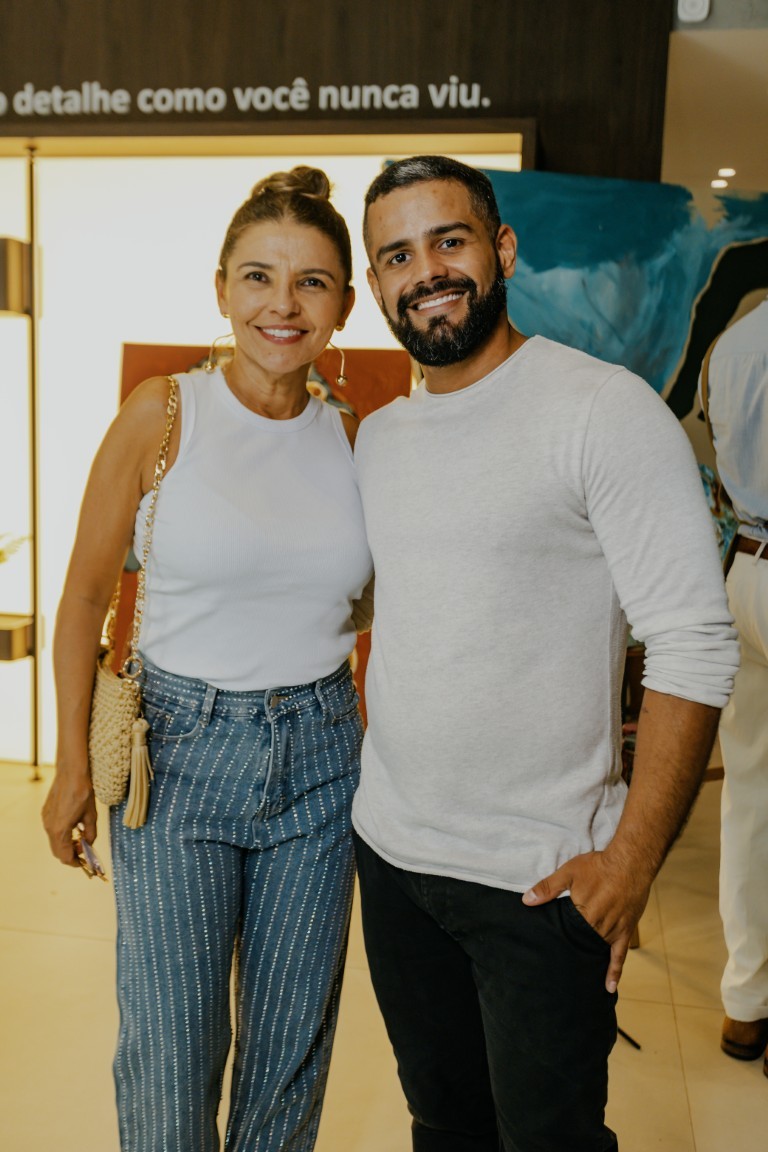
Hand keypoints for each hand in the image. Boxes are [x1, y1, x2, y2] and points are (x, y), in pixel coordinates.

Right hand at [42, 765, 97, 867]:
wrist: (71, 772)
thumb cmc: (83, 792)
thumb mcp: (92, 815)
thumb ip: (91, 834)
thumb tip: (89, 843)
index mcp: (60, 830)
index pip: (65, 857)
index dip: (75, 862)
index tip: (84, 862)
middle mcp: (49, 827)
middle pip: (57, 851)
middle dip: (71, 854)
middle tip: (84, 850)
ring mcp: (46, 819)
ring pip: (54, 841)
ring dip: (66, 844)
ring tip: (80, 837)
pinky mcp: (46, 812)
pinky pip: (52, 830)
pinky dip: (61, 834)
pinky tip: (73, 826)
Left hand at [522, 850, 650, 992]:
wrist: (630, 862)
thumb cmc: (598, 865)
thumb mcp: (568, 872)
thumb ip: (547, 887)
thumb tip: (527, 900)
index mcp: (582, 914)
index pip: (565, 934)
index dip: (557, 942)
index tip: (546, 955)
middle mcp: (598, 926)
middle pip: (580, 944)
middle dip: (570, 953)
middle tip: (557, 972)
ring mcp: (613, 930)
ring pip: (597, 952)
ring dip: (588, 964)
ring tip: (575, 980)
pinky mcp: (626, 931)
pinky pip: (620, 955)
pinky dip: (614, 971)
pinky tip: (608, 986)